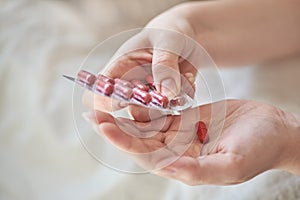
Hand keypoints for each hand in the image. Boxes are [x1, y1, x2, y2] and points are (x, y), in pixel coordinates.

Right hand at [83, 8, 198, 112]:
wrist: (190, 35)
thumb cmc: (171, 30)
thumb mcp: (167, 40)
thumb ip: (164, 64)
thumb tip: (167, 93)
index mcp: (119, 68)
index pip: (100, 92)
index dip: (104, 103)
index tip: (127, 99)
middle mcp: (132, 86)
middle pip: (129, 110)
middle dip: (149, 106)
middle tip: (164, 92)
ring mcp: (151, 96)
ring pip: (156, 115)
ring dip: (172, 100)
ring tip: (184, 76)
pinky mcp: (168, 101)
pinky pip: (177, 109)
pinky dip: (186, 97)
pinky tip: (189, 76)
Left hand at [83, 99, 297, 184]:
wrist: (274, 129)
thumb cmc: (258, 149)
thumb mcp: (231, 164)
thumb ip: (199, 171)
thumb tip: (165, 168)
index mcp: (184, 165)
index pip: (146, 155)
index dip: (123, 141)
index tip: (103, 126)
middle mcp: (178, 151)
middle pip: (140, 140)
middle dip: (116, 127)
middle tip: (94, 112)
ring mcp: (181, 134)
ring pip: (147, 124)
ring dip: (127, 113)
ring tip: (107, 99)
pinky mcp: (186, 117)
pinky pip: (161, 111)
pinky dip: (146, 103)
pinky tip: (132, 94)